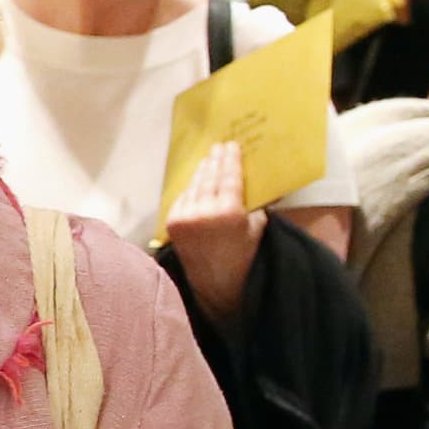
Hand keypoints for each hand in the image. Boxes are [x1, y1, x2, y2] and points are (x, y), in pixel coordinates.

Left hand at [162, 141, 263, 316]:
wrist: (216, 283)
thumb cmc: (242, 255)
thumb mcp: (256, 227)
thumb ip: (253, 203)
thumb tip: (252, 180)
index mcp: (228, 212)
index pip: (229, 177)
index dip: (230, 159)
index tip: (231, 145)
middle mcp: (204, 213)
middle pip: (209, 178)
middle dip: (214, 160)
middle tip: (218, 146)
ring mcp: (185, 217)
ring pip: (194, 186)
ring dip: (201, 171)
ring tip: (208, 159)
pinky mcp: (172, 223)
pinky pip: (183, 198)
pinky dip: (190, 189)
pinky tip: (196, 180)